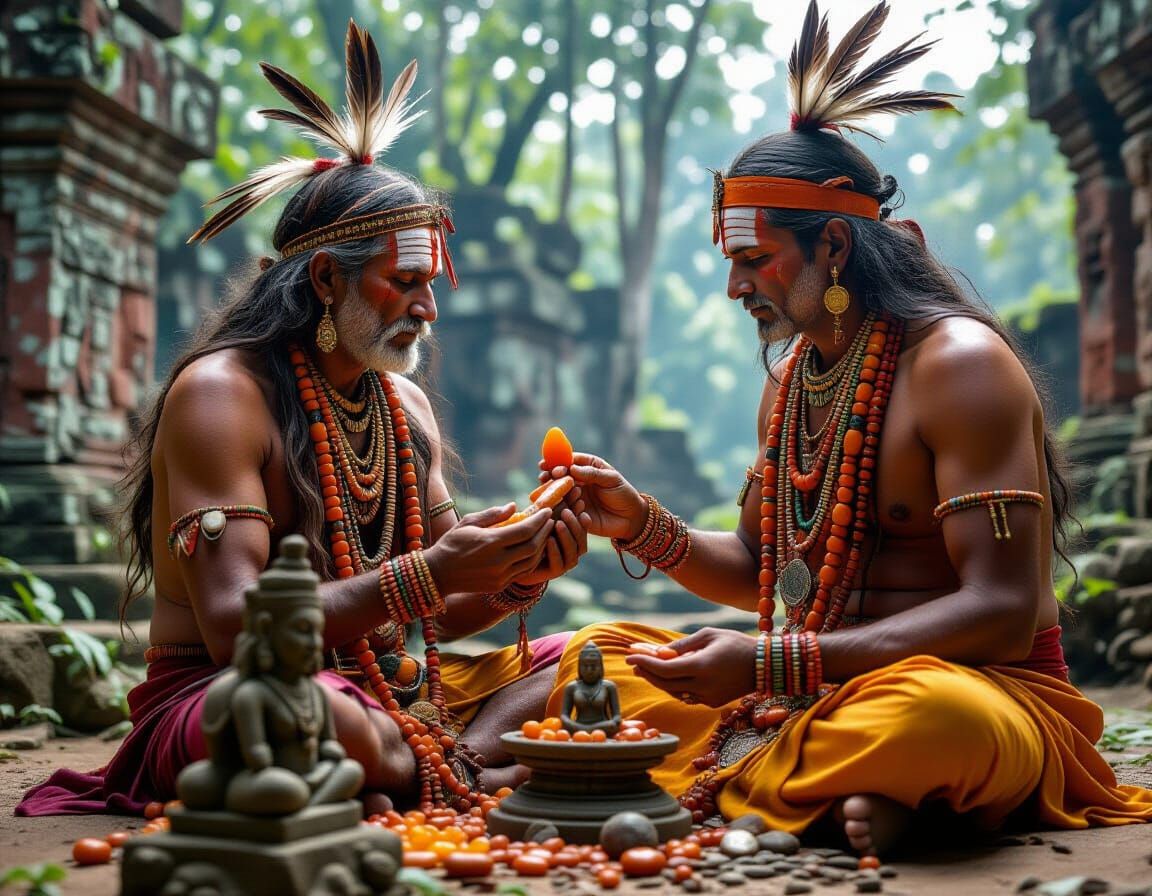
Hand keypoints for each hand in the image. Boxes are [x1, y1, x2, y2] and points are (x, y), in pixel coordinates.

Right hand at [424, 504, 553, 594]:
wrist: (438, 574)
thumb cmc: (451, 543)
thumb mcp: (468, 522)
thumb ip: (493, 514)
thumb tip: (514, 506)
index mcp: (490, 542)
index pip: (524, 530)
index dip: (539, 519)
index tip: (547, 510)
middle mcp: (498, 561)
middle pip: (533, 546)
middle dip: (545, 532)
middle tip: (550, 520)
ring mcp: (500, 576)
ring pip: (531, 561)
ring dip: (542, 546)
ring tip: (545, 533)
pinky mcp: (499, 585)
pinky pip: (523, 572)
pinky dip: (533, 559)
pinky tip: (534, 549)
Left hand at [512, 504, 591, 585]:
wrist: (511, 557)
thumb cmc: (525, 532)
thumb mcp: (538, 516)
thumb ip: (549, 505)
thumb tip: (555, 483)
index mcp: (570, 534)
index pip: (581, 523)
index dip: (580, 511)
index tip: (578, 498)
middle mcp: (571, 548)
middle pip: (580, 537)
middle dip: (575, 523)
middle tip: (566, 511)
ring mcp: (565, 561)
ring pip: (573, 551)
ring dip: (567, 536)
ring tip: (558, 523)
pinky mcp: (554, 572)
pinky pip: (559, 564)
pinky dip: (555, 552)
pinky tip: (548, 540)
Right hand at [540, 452, 646, 540]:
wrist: (631, 518)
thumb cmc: (623, 493)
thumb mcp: (611, 479)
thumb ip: (592, 473)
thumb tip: (572, 468)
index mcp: (586, 468)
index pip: (567, 462)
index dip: (556, 462)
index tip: (547, 465)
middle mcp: (577, 482)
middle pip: (558, 477)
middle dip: (550, 477)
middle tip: (545, 478)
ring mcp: (574, 498)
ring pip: (558, 494)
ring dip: (556, 493)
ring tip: (565, 493)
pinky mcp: (575, 514)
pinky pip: (565, 510)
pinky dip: (564, 508)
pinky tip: (575, 508)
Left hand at [624, 627, 755, 707]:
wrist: (764, 665)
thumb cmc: (735, 643)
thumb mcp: (708, 635)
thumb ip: (682, 645)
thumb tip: (659, 652)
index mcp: (701, 666)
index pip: (664, 668)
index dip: (645, 663)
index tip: (630, 656)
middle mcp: (703, 686)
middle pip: (665, 683)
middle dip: (647, 673)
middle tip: (634, 663)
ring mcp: (708, 697)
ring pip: (674, 692)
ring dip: (658, 681)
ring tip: (645, 669)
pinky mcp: (712, 703)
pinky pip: (686, 696)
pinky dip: (673, 687)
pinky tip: (665, 677)